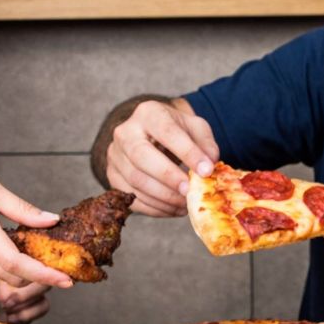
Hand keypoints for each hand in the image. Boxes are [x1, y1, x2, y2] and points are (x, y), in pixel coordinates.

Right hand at [0, 159, 72, 289]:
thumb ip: (19, 208)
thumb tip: (50, 221)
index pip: (17, 263)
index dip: (44, 275)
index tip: (67, 280)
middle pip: (13, 276)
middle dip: (40, 276)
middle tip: (63, 265)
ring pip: (1, 273)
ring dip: (24, 270)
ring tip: (45, 255)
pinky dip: (7, 263)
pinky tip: (16, 247)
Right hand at [105, 99, 218, 216]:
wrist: (151, 137)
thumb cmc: (176, 132)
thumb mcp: (195, 128)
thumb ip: (206, 144)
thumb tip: (210, 165)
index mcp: (148, 113)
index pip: (167, 132)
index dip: (188, 153)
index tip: (207, 171)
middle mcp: (125, 132)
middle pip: (141, 156)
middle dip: (168, 177)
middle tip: (190, 191)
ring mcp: (114, 156)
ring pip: (136, 180)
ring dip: (164, 197)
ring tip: (186, 204)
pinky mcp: (113, 177)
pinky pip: (132, 198)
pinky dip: (155, 208)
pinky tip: (174, 209)